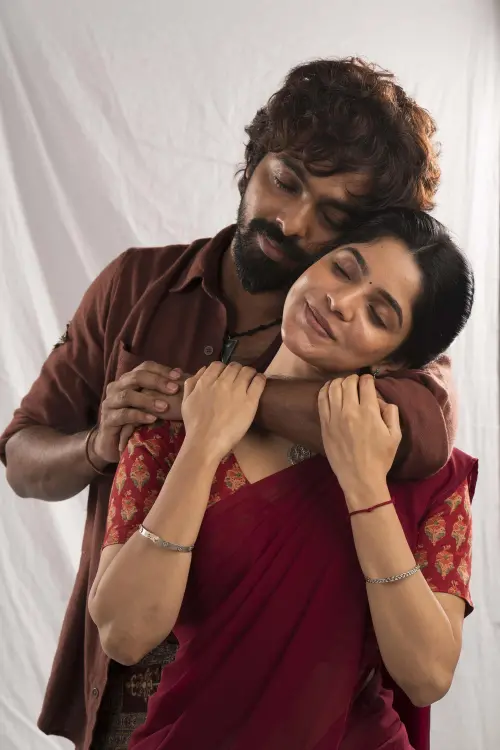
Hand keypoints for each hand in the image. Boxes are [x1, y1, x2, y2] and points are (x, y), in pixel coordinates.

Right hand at [117, 374, 185, 452]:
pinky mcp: (107, 420)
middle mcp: (116, 387)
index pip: (145, 367)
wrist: (114, 443)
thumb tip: (181, 373)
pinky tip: (152, 419)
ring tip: (165, 407)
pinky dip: (139, 416)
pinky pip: (123, 415)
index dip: (161, 370)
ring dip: (148, 400)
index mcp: (128, 379)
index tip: (178, 376)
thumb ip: (162, 389)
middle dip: (157, 382)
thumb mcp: (150, 403)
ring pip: (127, 395)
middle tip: (174, 389)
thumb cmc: (136, 420)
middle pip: (136, 377)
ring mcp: (110, 403)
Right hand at [181, 362, 265, 462]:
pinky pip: (259, 381)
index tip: (226, 376)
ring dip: (249, 373)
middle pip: (234, 366)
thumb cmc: (194, 425)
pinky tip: (259, 382)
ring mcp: (237, 390)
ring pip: (247, 370)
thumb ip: (191, 383)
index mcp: (206, 382)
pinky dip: (260, 379)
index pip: (218, 365)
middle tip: (240, 379)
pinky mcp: (250, 401)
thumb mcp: (186, 401)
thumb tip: (202, 370)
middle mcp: (222, 382)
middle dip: (237, 370)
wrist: (205, 442)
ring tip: (251, 379)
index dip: (223, 369)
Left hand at [318, 374, 400, 501]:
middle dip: (353, 378)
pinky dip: (325, 390)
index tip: (369, 380)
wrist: (360, 477)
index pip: (366, 383)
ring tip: (343, 384)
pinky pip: (322, 400)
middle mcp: (350, 411)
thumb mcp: (395, 435)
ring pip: (333, 388)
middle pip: (348, 382)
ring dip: (339, 381)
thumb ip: (391, 413)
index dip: (368, 378)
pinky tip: (329, 388)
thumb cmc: (380, 458)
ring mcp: (335, 417)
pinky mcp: (325, 425)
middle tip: (356, 382)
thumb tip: (382, 400)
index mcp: (369, 412)